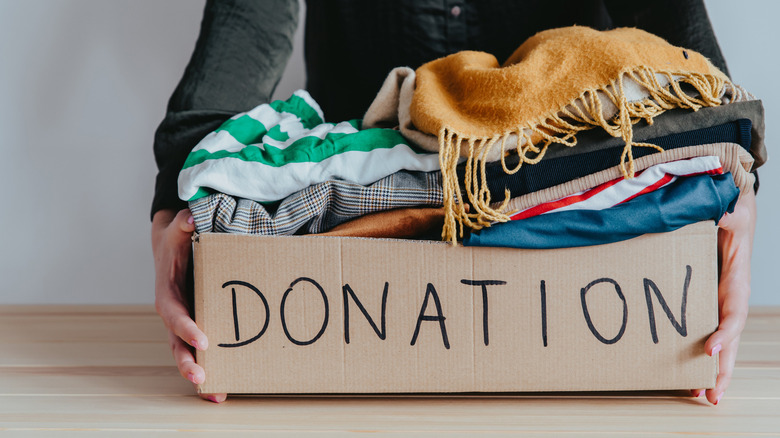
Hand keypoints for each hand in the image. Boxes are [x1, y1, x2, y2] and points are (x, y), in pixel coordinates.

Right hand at [152, 208, 226, 402]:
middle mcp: (175, 314)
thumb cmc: (177, 241)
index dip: (186, 327)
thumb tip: (189, 217)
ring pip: (188, 354)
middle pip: (177, 343)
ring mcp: (186, 324)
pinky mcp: (197, 328)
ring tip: (216, 393)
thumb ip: (182, 225)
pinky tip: (225, 389)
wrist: (174, 248)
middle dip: (187, 361)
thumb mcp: (177, 230)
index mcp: (167, 294)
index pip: (174, 314)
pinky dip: (212, 370)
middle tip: (202, 377)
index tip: (202, 339)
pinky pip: (202, 352)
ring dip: (200, 374)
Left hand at [691, 189, 755, 404]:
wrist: (730, 210)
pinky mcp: (706, 303)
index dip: (726, 332)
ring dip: (711, 371)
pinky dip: (699, 355)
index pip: (734, 312)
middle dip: (722, 369)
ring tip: (699, 397)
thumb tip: (725, 213)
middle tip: (711, 396)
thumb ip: (729, 214)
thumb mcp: (733, 209)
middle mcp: (730, 297)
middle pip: (730, 340)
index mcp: (737, 280)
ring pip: (719, 343)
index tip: (711, 348)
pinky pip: (704, 332)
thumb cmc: (732, 211)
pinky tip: (685, 375)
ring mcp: (719, 303)